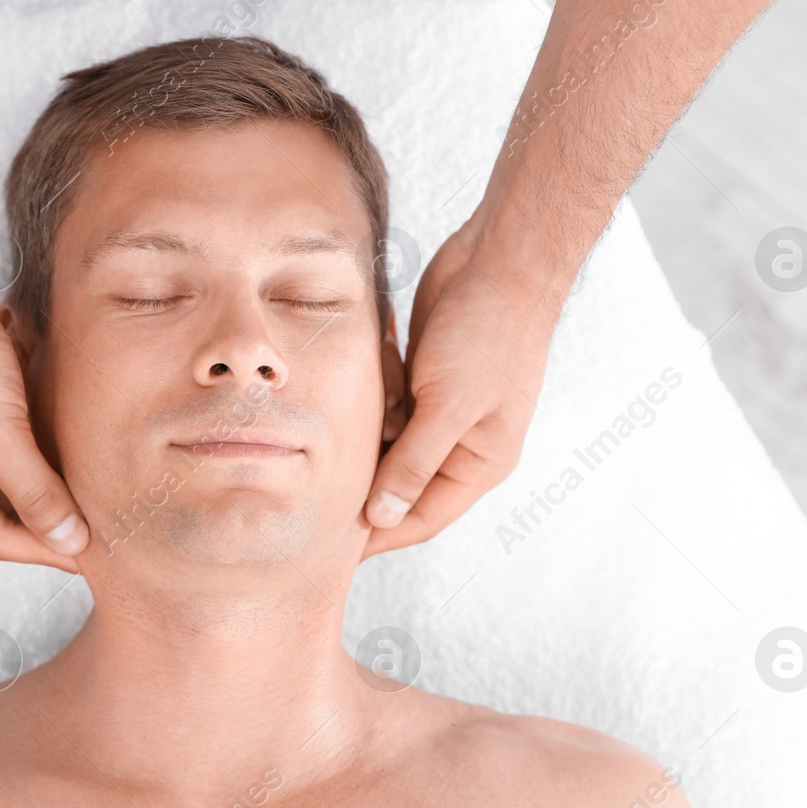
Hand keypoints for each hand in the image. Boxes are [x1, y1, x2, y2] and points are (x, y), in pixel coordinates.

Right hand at [0, 242, 88, 572]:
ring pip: (9, 481)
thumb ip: (35, 493)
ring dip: (49, 484)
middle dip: (50, 518)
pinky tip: (79, 456)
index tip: (94, 555)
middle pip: (0, 515)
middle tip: (105, 529)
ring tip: (99, 497)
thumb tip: (69, 541)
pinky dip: (40, 452)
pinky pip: (9, 447)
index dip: (45, 548)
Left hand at [360, 216, 562, 559]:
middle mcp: (461, 444)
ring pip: (386, 444)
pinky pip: (383, 404)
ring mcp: (440, 408)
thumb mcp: (449, 406)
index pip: (420, 517)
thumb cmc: (489, 333)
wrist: (500, 257)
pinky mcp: (421, 377)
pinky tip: (351, 387)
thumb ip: (414, 463)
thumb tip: (382, 517)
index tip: (328, 550)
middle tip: (306, 502)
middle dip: (361, 487)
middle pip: (399, 485)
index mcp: (480, 463)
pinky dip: (368, 398)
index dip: (376, 536)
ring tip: (326, 439)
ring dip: (361, 437)